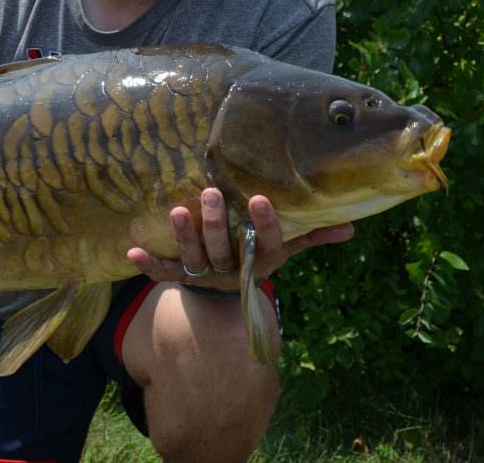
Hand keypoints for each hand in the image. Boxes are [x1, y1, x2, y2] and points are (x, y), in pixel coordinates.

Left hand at [126, 188, 354, 287]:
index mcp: (261, 260)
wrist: (228, 292)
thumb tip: (351, 226)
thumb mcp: (287, 246)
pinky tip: (131, 253)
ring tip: (177, 210)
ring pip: (194, 258)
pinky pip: (164, 273)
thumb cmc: (258, 253)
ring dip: (184, 236)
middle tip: (210, 192)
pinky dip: (148, 266)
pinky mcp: (181, 277)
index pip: (267, 243)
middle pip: (224, 249)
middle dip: (216, 224)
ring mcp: (205, 275)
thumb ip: (312, 234)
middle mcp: (233, 270)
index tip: (257, 198)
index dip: (264, 224)